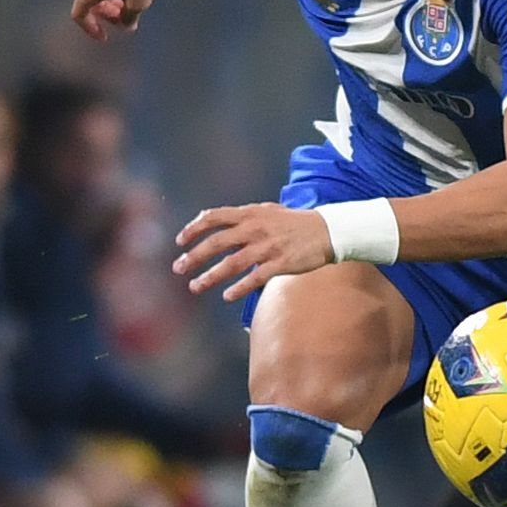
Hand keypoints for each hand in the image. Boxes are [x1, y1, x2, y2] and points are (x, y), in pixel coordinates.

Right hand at [73, 0, 160, 38]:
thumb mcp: (138, 3)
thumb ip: (129, 18)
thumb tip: (127, 24)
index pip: (79, 15)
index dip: (90, 29)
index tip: (104, 36)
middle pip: (91, 3)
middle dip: (107, 15)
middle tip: (125, 19)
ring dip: (111, 1)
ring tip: (130, 3)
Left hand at [173, 201, 332, 300]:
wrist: (328, 231)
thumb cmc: (295, 222)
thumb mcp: (267, 210)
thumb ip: (241, 215)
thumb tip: (211, 218)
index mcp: (250, 214)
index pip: (213, 217)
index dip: (193, 229)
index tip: (179, 241)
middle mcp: (255, 228)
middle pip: (216, 243)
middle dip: (194, 256)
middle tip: (178, 269)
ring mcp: (267, 247)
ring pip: (231, 264)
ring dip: (210, 276)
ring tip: (195, 287)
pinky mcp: (281, 263)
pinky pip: (255, 278)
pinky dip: (239, 288)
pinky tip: (227, 296)